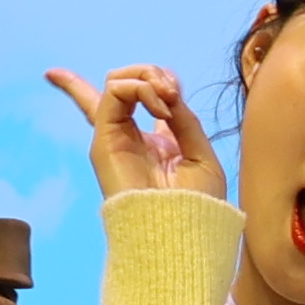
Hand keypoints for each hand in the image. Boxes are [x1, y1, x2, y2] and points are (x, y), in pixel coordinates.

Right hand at [49, 63, 228, 207]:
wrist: (183, 232)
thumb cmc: (199, 204)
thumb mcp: (199, 152)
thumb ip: (183, 117)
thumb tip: (167, 87)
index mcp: (158, 141)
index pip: (139, 100)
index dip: (147, 78)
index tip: (174, 90)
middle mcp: (132, 136)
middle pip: (126, 82)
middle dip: (152, 73)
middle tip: (173, 94)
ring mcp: (115, 137)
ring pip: (117, 81)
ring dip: (147, 78)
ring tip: (167, 99)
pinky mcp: (104, 141)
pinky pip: (113, 92)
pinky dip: (139, 88)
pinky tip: (160, 105)